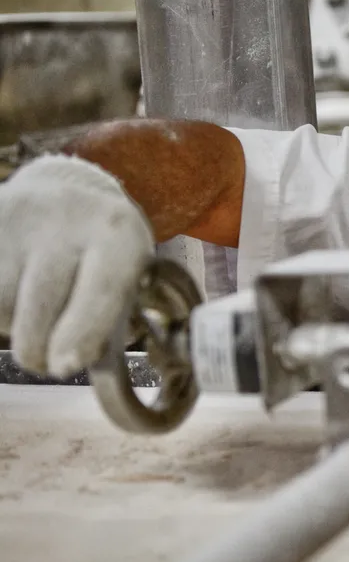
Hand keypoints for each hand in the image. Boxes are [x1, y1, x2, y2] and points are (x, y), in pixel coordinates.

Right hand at [0, 155, 153, 376]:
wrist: (62, 191)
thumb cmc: (101, 257)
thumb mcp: (123, 279)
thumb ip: (108, 326)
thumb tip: (80, 369)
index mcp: (119, 234)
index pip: (102, 291)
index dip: (83, 333)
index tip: (65, 366)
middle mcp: (69, 218)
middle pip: (41, 308)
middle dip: (40, 351)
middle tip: (53, 361)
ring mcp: (16, 219)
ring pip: (3, 309)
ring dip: (12, 324)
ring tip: (35, 300)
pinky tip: (10, 285)